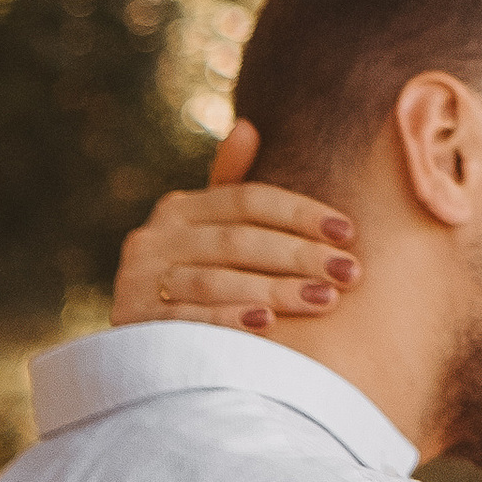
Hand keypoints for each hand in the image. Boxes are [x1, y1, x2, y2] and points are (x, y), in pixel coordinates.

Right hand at [113, 121, 358, 332]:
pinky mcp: (132, 322)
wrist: (137, 355)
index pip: (247, 200)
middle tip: (350, 272)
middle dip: (300, 256)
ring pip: (216, 280)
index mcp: (178, 209)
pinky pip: (186, 319)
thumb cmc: (191, 285)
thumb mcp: (206, 236)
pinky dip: (227, 319)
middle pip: (238, 240)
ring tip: (325, 299)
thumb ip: (228, 187)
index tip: (348, 232)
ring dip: (275, 290)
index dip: (301, 213)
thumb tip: (249, 127)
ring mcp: (138, 280)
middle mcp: (153, 238)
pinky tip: (267, 324)